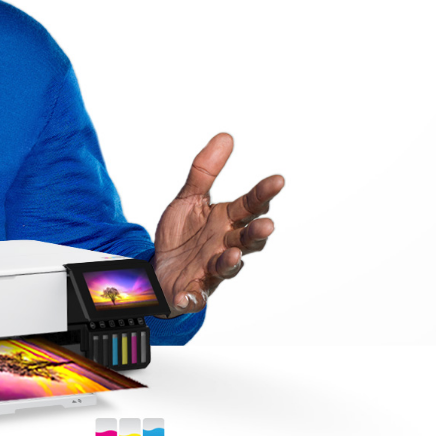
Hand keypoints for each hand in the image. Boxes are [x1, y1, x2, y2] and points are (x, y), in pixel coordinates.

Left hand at [151, 133, 283, 316]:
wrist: (159, 269)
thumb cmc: (182, 235)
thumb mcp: (189, 199)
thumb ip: (205, 171)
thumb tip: (226, 136)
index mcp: (227, 221)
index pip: (250, 205)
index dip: (263, 194)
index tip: (277, 180)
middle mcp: (225, 245)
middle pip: (248, 239)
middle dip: (256, 233)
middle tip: (266, 225)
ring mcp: (211, 269)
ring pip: (228, 267)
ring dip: (231, 262)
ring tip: (232, 256)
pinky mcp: (193, 289)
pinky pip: (195, 296)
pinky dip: (192, 299)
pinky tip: (187, 297)